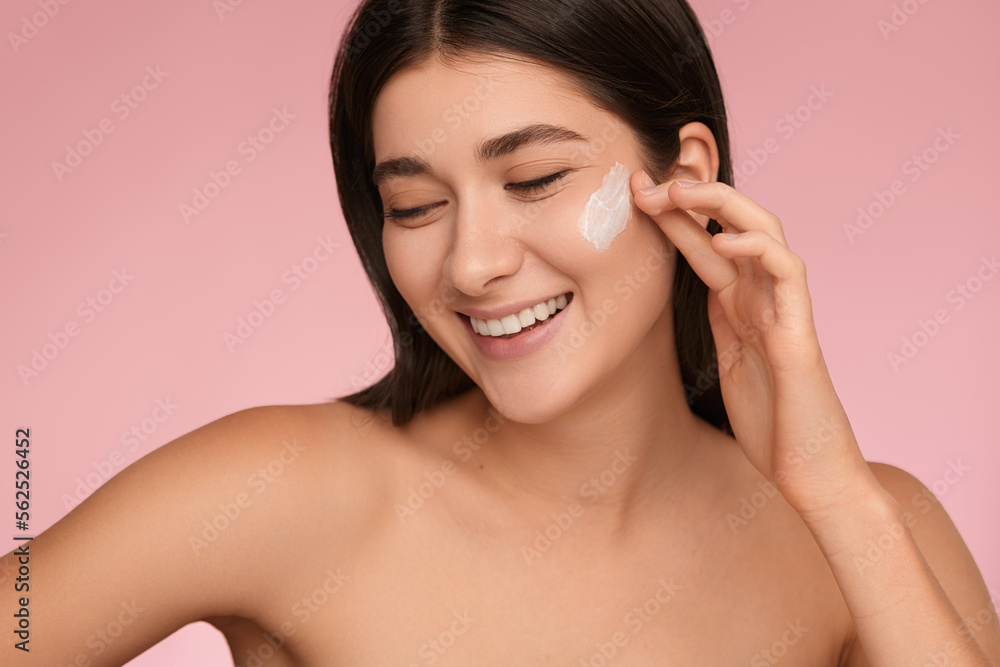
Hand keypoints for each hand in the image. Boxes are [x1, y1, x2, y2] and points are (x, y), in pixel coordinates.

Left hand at [632, 176, 878, 516]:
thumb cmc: (770, 422)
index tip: (634, 193)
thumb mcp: (730, 362)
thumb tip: (694, 295)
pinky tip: (725, 240)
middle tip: (644, 182)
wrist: (807, 471)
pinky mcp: (799, 332)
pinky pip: (786, 274)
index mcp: (740, 305)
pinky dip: (758, 250)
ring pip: (762, 233)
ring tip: (680, 191)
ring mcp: (784, 309)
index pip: (705, 244)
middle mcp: (763, 297)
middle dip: (689, 198)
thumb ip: (719, 324)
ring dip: (721, 206)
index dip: (673, 216)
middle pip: (731, 226)